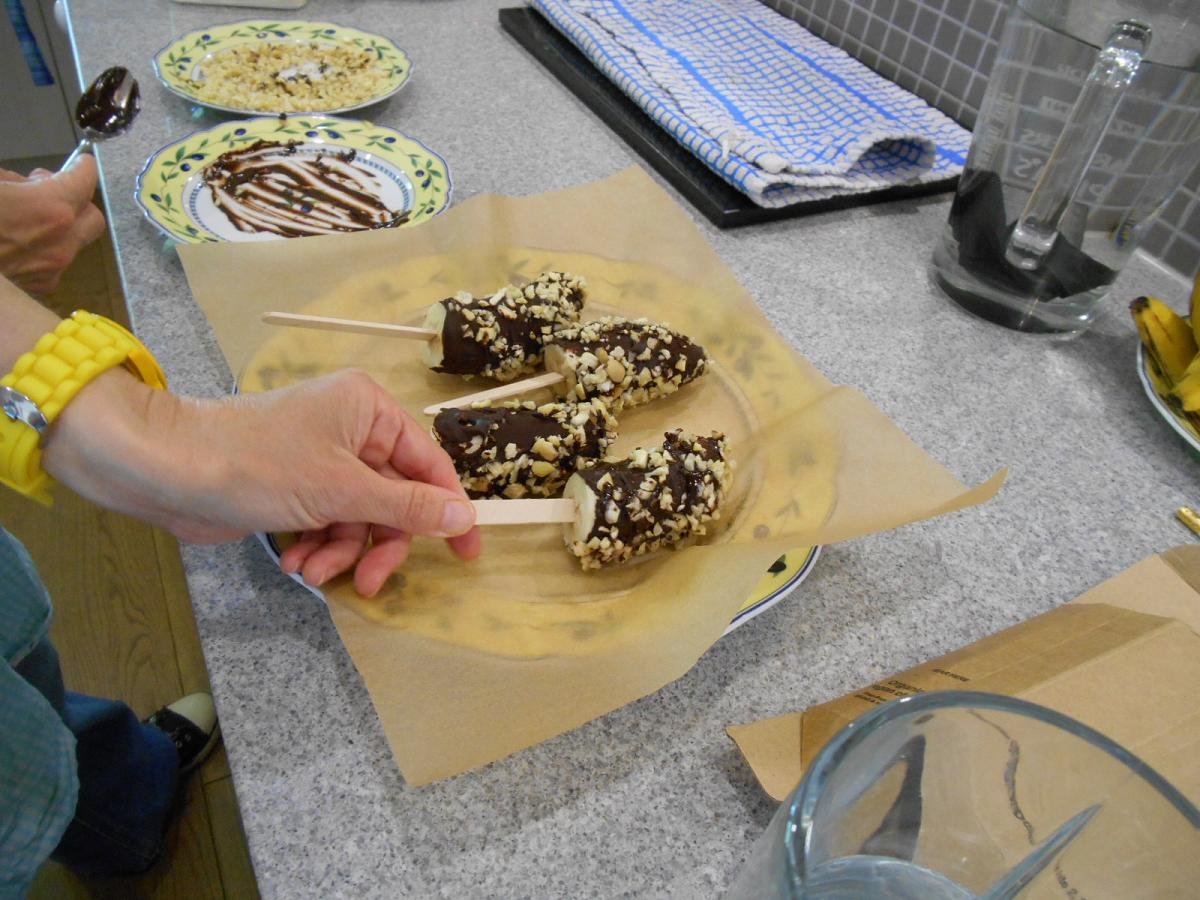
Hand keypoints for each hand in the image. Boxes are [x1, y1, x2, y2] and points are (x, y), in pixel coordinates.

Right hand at [0, 156, 105, 294]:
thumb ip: (16, 181)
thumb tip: (31, 184)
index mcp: (51, 206)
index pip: (85, 180)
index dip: (82, 168)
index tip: (80, 164)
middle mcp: (63, 239)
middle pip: (93, 217)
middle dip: (78, 204)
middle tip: (51, 194)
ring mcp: (55, 266)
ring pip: (74, 241)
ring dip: (59, 228)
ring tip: (27, 222)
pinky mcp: (43, 284)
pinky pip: (55, 263)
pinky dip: (44, 251)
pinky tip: (19, 247)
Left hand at [42, 368, 480, 595]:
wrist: (168, 471)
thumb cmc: (259, 464)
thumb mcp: (342, 490)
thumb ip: (407, 507)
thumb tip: (466, 517)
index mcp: (370, 410)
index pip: (428, 463)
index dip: (448, 509)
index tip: (467, 553)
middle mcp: (352, 430)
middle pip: (394, 499)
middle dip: (379, 544)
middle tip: (370, 583)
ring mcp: (323, 461)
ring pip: (360, 519)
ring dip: (342, 553)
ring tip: (314, 573)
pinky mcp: (296, 488)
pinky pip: (328, 524)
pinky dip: (317, 548)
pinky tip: (295, 563)